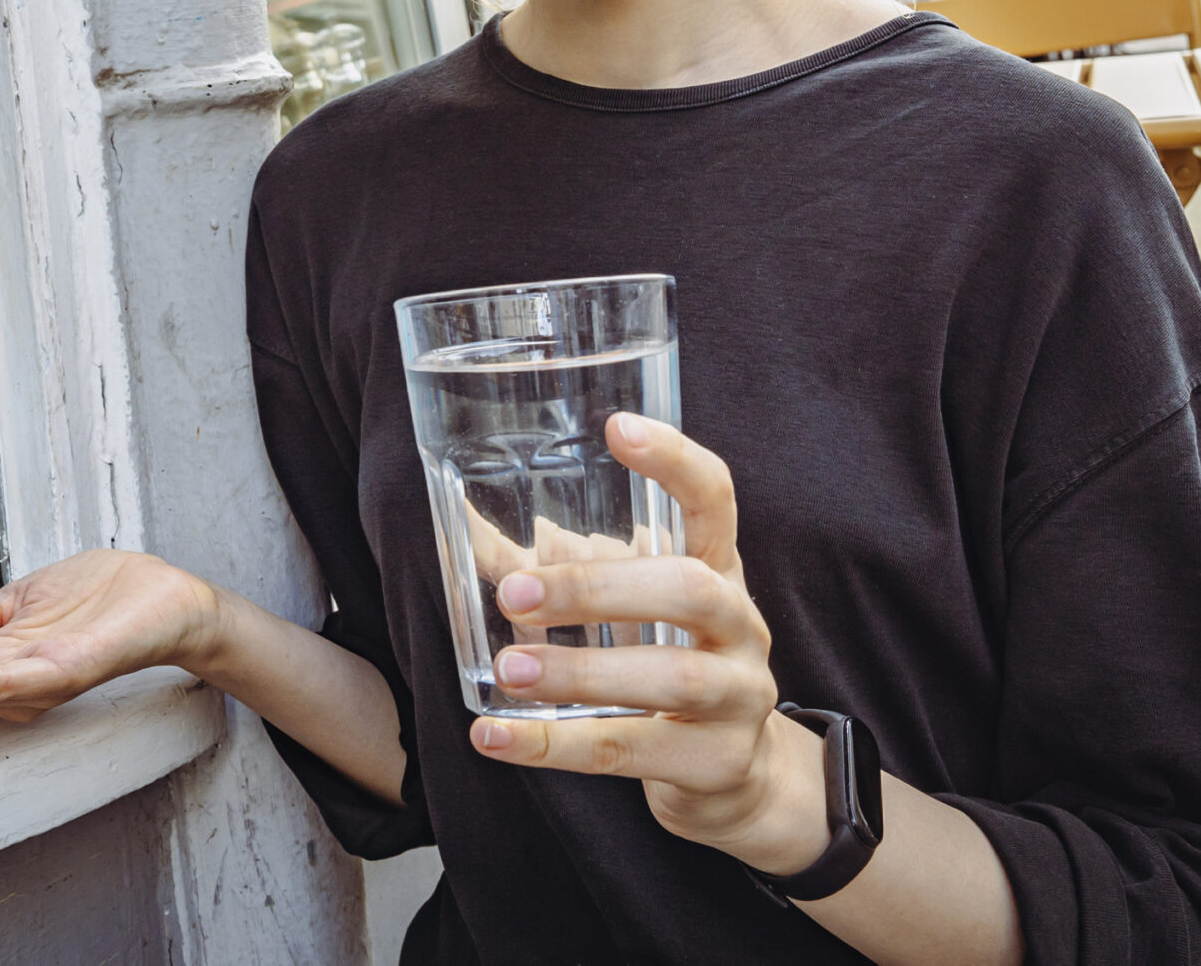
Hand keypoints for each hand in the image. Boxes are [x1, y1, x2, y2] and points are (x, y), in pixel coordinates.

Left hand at [467, 413, 829, 876]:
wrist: (732, 774)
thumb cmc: (661, 661)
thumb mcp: (627, 608)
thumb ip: (557, 567)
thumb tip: (459, 527)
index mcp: (718, 568)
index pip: (714, 498)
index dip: (675, 460)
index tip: (617, 427)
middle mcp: (742, 624)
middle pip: (690, 588)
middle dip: (597, 588)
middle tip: (512, 594)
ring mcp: (740, 696)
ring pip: (671, 679)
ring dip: (577, 672)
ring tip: (505, 673)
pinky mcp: (717, 763)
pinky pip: (631, 753)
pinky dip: (553, 747)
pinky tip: (493, 736)